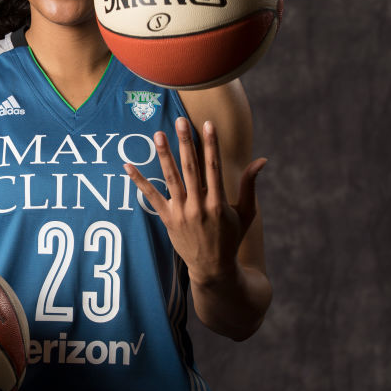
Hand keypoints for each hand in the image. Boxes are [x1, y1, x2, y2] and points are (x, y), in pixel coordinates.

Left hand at [125, 117, 265, 284]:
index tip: (208, 124)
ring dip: (164, 156)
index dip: (211, 144)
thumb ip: (249, 184)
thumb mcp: (246, 212)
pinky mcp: (167, 219)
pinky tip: (128, 165)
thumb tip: (262, 160)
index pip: (214, 167)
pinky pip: (151, 197)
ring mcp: (181, 213)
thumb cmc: (231, 237)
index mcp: (218, 203)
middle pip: (191, 169)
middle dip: (186, 143)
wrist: (213, 269)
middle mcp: (199, 206)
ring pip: (170, 179)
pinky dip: (139, 181)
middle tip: (181, 121)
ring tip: (158, 135)